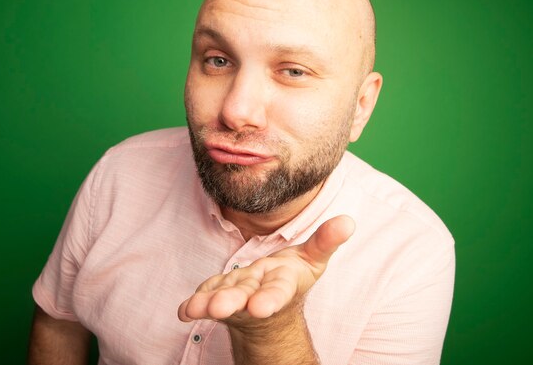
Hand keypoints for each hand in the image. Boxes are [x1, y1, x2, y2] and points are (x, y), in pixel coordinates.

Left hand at [177, 215, 354, 323]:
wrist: (268, 301)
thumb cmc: (291, 276)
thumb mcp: (313, 258)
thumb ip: (326, 240)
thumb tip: (348, 221)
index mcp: (281, 284)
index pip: (277, 292)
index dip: (269, 298)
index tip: (260, 307)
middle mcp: (256, 293)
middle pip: (244, 298)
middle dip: (232, 302)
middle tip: (219, 309)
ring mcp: (235, 294)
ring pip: (221, 299)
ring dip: (208, 303)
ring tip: (196, 309)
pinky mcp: (217, 292)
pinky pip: (205, 298)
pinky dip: (195, 304)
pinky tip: (184, 310)